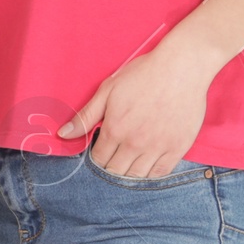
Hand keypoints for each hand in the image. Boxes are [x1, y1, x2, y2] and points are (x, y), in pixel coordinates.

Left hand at [57, 41, 212, 177]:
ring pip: (138, 176)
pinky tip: (147, 163)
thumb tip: (63, 134)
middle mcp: (135, 143)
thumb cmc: (143, 75)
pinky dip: (151, 173)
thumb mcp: (108, 90)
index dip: (96, 156)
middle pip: (116, 171)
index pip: (99, 159)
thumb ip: (85, 116)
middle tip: (113, 155)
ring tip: (128, 160)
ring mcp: (158, 147)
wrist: (181, 67)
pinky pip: (161, 173)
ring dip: (129, 173)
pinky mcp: (178, 148)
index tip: (100, 148)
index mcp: (115, 129)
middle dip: (110, 166)